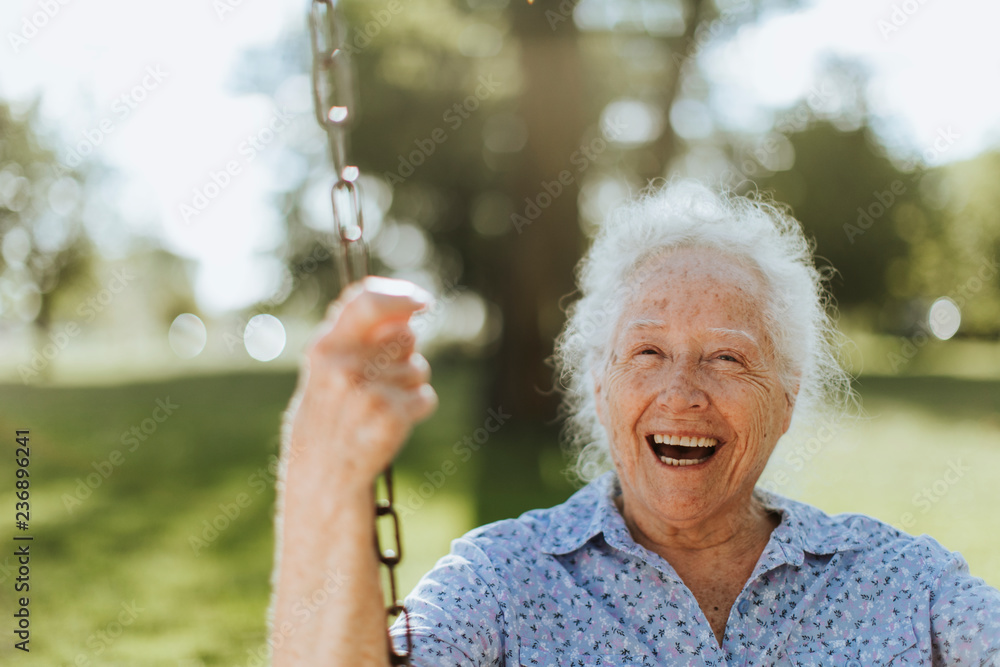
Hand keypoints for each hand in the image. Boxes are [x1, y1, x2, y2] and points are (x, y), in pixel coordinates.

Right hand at [286, 276, 437, 488]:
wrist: (320, 476)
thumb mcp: (331, 369)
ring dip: (410, 386)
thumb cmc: (331, 415)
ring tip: (379, 408)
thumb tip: (409, 309)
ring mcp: (366, 394)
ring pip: (419, 369)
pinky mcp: (389, 419)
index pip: (367, 302)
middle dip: (404, 354)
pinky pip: (426, 398)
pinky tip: (391, 426)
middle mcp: (344, 367)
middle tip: (380, 381)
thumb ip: (362, 335)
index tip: (422, 301)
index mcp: (326, 348)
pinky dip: (416, 411)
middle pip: (406, 336)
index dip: (400, 296)